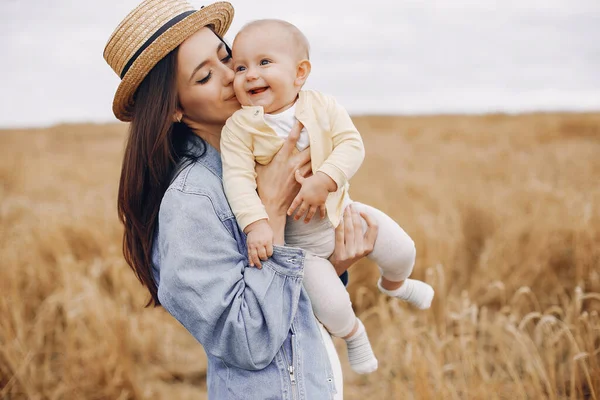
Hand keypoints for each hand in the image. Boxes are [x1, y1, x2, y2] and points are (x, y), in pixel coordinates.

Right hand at [245, 220, 273, 267]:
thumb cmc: (265, 231)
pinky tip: (252, 265)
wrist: (256, 225)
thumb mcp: (271, 236)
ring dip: (257, 263)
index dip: (270, 255)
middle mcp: (260, 243)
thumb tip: (272, 253)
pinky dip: (250, 260)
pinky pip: (249, 254)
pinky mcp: (249, 246)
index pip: (269, 252)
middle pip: (262, 255)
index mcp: (267, 241)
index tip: (269, 255)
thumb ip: (272, 244)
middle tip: (265, 259)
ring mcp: (254, 245)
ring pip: (255, 256)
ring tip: (259, 267)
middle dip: (264, 259)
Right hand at [255, 121, 311, 242]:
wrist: (272, 205)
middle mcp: (293, 164)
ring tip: (324, 145)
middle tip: (320, 130)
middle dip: (315, 139)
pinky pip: (313, 171)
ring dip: (318, 153)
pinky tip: (322, 163)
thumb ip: (263, 156)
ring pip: (314, 159)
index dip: (298, 127)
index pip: (291, 138)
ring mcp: (300, 174)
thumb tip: (260, 146)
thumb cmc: (264, 186)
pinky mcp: (304, 182)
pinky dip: (317, 166)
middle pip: (309, 148)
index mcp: (282, 158)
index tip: (302, 119)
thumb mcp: (260, 168)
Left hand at [287, 172, 334, 222]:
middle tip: (296, 219)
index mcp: (302, 194)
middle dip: (298, 215)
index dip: (291, 209)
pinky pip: (322, 210)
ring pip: (311, 212)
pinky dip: (322, 214)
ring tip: (305, 222)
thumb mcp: (304, 179)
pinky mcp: (322, 202)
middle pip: (302, 210)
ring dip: (308, 218)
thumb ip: (298, 177)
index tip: (288, 214)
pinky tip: (321, 218)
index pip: (295, 203)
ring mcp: (315, 202)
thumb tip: (296, 170)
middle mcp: (308, 199)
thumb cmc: (313, 180)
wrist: (324, 180)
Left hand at [329, 204, 377, 275]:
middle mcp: (361, 250)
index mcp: (369, 247)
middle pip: (358, 227)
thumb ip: (360, 234)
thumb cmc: (348, 252)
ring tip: (344, 209)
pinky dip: (338, 225)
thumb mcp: (359, 246)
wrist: (337, 268)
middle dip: (354, 214)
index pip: (374, 228)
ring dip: (346, 217)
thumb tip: (358, 213)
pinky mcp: (340, 254)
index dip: (369, 218)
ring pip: (349, 230)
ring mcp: (351, 253)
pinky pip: (339, 236)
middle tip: (350, 206)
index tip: (362, 211)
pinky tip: (338, 219)